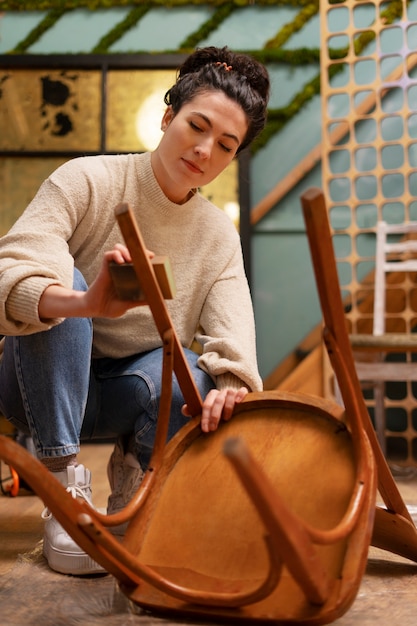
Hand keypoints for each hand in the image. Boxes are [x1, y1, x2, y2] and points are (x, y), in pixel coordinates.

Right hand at [38, 244, 153, 319]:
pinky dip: (115, 254)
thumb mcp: (129, 304)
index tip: (153, 258)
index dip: (146, 257)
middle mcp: (122, 269)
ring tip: (131, 259)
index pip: (139, 260)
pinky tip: (121, 261)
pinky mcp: (104, 267)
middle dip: (139, 250)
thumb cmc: (111, 307)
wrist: (95, 309)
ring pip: (119, 249)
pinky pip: (108, 255)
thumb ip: (141, 301)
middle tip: (146, 255)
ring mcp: (113, 267)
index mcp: (130, 276)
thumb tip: (157, 299)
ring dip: (126, 250)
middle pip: (131, 251)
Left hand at [183, 387, 247, 432]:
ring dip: (227, 407)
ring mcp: (232, 392)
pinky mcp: (242, 392)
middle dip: (214, 415)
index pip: (206, 405)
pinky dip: (240, 395)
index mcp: (211, 396)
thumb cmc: (218, 410)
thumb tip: (185, 410)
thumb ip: (195, 411)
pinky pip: (242, 390)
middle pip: (217, 400)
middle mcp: (221, 393)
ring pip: (229, 394)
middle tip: (213, 428)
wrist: (233, 401)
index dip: (205, 417)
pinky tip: (239, 402)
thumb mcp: (207, 411)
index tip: (205, 429)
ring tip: (226, 419)